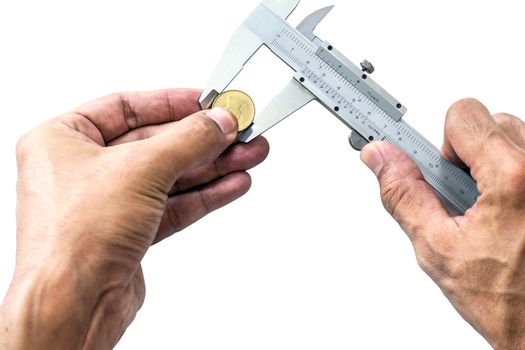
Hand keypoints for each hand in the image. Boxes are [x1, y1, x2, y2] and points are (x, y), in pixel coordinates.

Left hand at [0, 89, 268, 348]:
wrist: (73, 305)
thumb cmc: (73, 239)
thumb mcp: (140, 170)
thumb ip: (187, 141)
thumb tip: (218, 122)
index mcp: (63, 140)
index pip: (126, 107)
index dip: (172, 102)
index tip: (208, 101)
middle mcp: (83, 169)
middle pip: (156, 143)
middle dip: (204, 140)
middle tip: (240, 131)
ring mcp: (108, 202)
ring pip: (170, 176)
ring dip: (213, 167)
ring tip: (249, 155)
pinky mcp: (130, 231)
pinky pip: (173, 204)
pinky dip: (205, 194)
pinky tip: (233, 184)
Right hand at [360, 98, 524, 348]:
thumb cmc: (507, 300)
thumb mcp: (438, 248)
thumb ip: (404, 194)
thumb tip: (380, 158)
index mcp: (513, 178)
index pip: (464, 115)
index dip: (441, 143)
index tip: (422, 151)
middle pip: (491, 122)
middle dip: (467, 154)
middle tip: (464, 196)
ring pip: (515, 137)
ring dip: (494, 163)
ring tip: (489, 207)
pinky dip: (514, 173)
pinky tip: (509, 209)